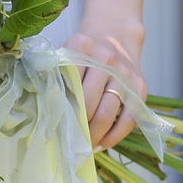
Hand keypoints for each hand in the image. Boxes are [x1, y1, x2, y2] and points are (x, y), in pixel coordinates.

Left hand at [64, 21, 145, 150]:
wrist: (114, 36)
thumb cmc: (82, 53)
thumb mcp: (64, 54)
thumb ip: (53, 75)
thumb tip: (42, 109)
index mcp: (81, 48)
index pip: (68, 84)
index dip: (60, 109)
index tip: (52, 127)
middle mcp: (106, 59)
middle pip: (87, 103)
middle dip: (76, 126)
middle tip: (66, 141)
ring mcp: (125, 73)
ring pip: (107, 113)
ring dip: (94, 135)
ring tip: (83, 147)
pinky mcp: (140, 86)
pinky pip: (129, 119)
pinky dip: (114, 136)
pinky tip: (102, 144)